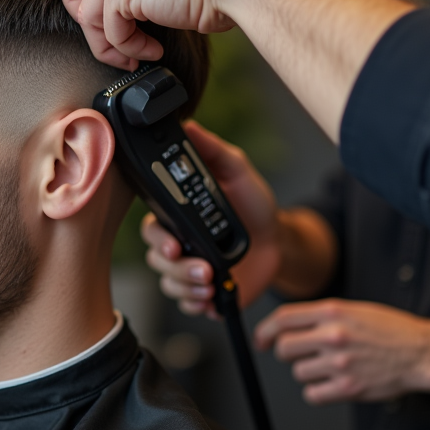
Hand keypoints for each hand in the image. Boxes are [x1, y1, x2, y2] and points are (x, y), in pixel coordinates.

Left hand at [53, 0, 246, 68]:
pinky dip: (131, 49)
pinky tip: (153, 48)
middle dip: (95, 33)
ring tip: (141, 51)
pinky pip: (111, 33)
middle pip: (76, 1)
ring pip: (91, 21)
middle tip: (119, 46)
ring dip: (115, 46)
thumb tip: (107, 19)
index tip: (96, 16)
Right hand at [142, 121, 279, 316]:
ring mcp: (188, 270)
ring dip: (189, 287)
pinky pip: (187, 303)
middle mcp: (176, 245)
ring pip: (170, 284)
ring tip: (213, 284)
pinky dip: (198, 304)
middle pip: (157, 262)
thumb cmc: (253, 204)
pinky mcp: (202, 292)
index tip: (174, 246)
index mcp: (176, 218)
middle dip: (178, 269)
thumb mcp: (236, 170)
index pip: (151, 230)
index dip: (157, 241)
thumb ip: (212, 150)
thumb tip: (189, 125)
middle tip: (203, 270)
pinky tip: (213, 299)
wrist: (278, 240)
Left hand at [254, 299, 429, 404]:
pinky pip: (313, 394)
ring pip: (298, 372)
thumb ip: (321, 316)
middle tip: (302, 355)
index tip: (261, 340)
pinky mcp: (348, 388)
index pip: (282, 319)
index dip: (265, 330)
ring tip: (329, 367)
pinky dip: (318, 392)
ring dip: (307, 372)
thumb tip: (287, 326)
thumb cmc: (392, 331)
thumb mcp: (354, 310)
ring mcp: (340, 363)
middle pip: (284, 348)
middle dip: (287, 353)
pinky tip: (332, 383)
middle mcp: (333, 336)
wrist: (422, 353)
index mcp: (333, 313)